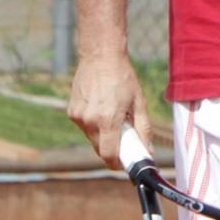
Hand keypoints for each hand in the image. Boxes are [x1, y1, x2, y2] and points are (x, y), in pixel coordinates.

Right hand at [67, 52, 151, 167]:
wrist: (100, 56)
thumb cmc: (123, 78)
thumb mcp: (139, 103)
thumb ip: (143, 130)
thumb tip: (148, 152)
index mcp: (107, 120)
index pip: (108, 155)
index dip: (117, 163)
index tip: (124, 164)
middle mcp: (89, 121)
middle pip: (99, 148)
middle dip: (112, 148)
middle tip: (124, 138)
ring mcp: (77, 116)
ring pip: (91, 138)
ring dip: (102, 135)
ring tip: (112, 116)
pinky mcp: (71, 111)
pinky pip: (84, 127)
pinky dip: (94, 124)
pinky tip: (101, 107)